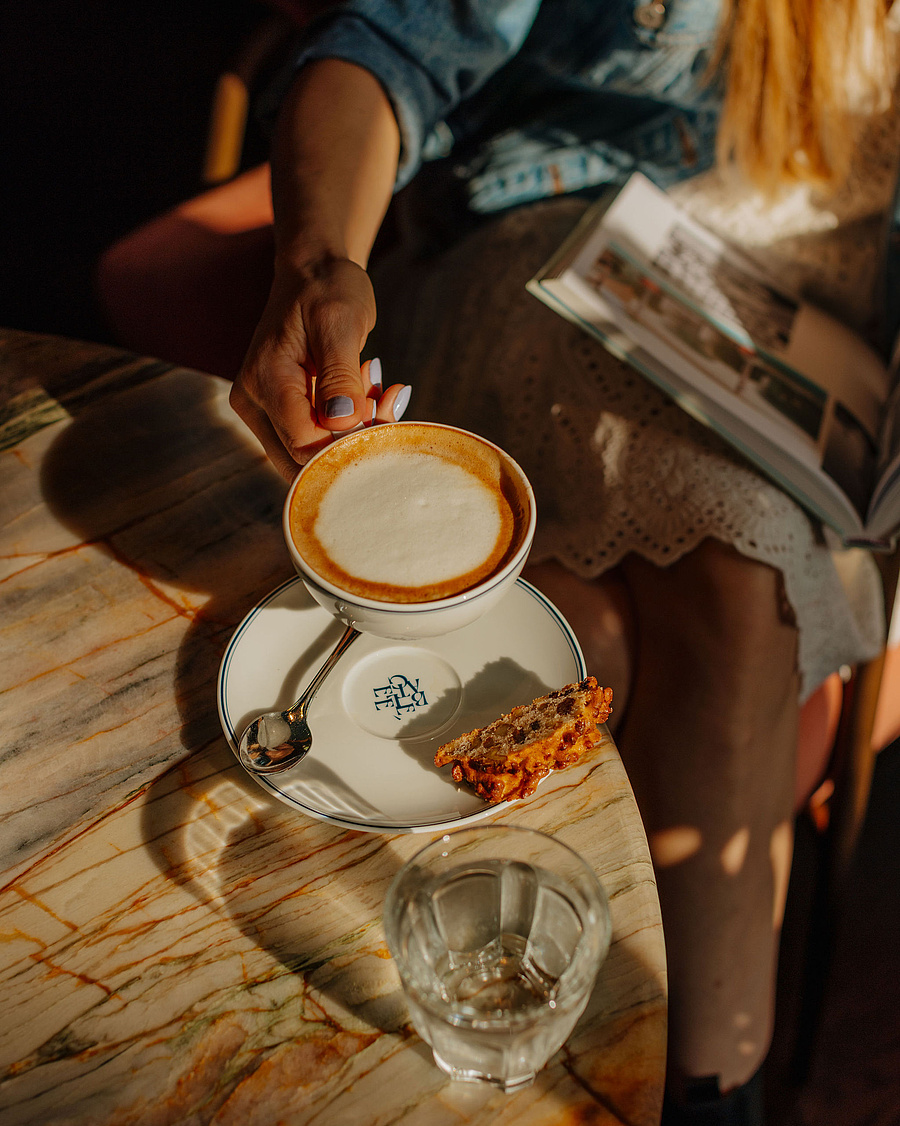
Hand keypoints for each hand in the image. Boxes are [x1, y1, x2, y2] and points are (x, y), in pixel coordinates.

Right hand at [230, 256, 406, 478]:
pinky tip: (370, 392)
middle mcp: (255, 403)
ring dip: (356, 433)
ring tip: (378, 388)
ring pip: (312, 455)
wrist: (313, 273)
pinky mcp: (281, 413)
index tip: (383, 413)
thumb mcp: (340, 323)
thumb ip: (340, 375)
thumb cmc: (327, 289)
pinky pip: (318, 439)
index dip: (348, 442)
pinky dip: (351, 426)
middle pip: (303, 459)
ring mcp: (265, 411)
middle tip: (387, 403)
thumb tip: (342, 423)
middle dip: (353, 443)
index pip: (304, 443)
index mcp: (264, 380)